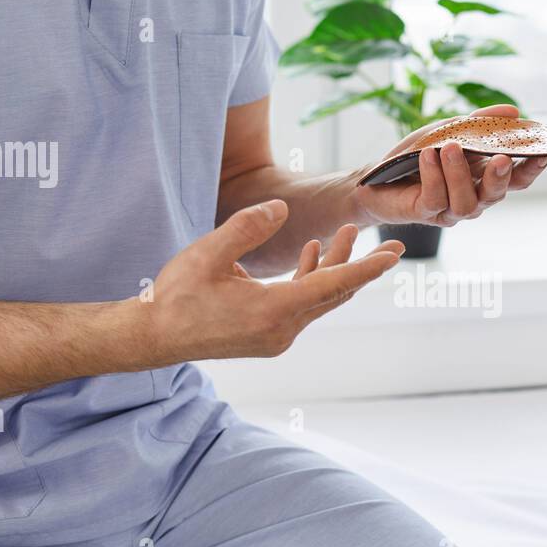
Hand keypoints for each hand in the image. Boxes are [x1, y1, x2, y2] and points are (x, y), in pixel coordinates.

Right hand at [140, 200, 402, 361]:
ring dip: (332, 268)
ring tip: (345, 234)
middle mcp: (282, 331)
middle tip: (390, 243)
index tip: (393, 255)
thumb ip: (248, 227)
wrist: (153, 336)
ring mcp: (277, 338)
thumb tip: (281, 209)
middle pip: (333, 293)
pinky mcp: (268, 337)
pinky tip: (311, 254)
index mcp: (272, 311)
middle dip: (358, 264)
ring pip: (319, 299)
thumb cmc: (176, 294)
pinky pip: (303, 307)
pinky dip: (312, 281)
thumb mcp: (208, 252)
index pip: (332, 286)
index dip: (365, 268)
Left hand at [351, 104, 546, 226]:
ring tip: (450, 147)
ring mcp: (449, 210)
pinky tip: (428, 156)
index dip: (531, 169)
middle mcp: (473, 198)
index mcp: (484, 179)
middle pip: (496, 195)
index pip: (516, 179)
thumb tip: (514, 111)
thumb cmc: (418, 155)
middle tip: (502, 156)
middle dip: (500, 176)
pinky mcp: (425, 213)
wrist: (378, 177)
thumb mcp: (450, 130)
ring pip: (465, 200)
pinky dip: (433, 175)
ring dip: (458, 173)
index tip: (543, 153)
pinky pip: (434, 198)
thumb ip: (480, 123)